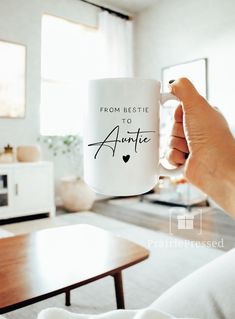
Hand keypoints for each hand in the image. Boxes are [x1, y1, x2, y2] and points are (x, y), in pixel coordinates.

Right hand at [167, 78, 234, 214]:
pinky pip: (166, 156)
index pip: (179, 110)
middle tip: (190, 134)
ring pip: (167, 141)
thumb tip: (173, 82)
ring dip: (176, 145)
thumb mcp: (197, 105)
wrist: (215, 168)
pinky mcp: (183, 161)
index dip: (178, 114)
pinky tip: (185, 159)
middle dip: (177, 131)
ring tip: (190, 148)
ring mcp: (190, 147)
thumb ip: (184, 89)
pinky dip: (174, 158)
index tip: (182, 115)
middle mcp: (197, 132)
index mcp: (203, 117)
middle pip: (171, 126)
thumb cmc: (212, 138)